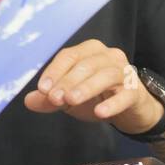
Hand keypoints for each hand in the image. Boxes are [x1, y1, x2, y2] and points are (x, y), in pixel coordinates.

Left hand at [24, 39, 162, 133]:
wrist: (130, 109)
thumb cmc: (98, 96)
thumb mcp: (70, 98)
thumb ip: (50, 98)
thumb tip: (29, 100)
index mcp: (89, 51)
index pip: (69, 56)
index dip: (55, 71)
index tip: (42, 89)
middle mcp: (108, 56)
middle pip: (86, 65)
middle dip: (68, 81)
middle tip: (54, 98)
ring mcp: (124, 72)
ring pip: (105, 75)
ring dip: (86, 88)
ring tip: (71, 101)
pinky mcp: (135, 91)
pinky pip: (125, 94)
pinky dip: (112, 103)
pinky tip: (101, 113)